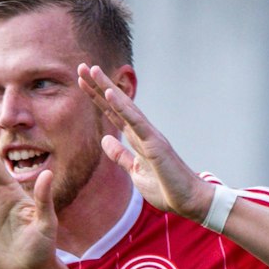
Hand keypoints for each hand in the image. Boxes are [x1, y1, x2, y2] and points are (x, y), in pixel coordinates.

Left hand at [77, 64, 213, 221]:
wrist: (188, 201)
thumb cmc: (165, 188)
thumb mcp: (134, 172)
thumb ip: (120, 155)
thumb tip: (105, 139)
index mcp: (136, 139)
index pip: (112, 114)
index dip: (96, 98)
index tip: (81, 82)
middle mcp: (142, 132)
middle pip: (116, 104)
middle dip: (98, 85)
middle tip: (81, 66)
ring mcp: (149, 135)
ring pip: (124, 107)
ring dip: (107, 88)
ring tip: (92, 70)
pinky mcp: (155, 143)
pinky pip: (135, 122)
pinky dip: (122, 107)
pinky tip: (109, 93)